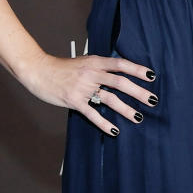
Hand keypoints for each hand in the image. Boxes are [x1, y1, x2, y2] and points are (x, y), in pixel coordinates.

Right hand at [18, 52, 157, 134]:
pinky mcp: (74, 100)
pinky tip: (115, 130)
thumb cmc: (62, 68)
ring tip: (138, 118)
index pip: (120, 64)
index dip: (137, 70)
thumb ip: (100, 67)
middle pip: (120, 82)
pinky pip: (92, 113)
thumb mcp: (83, 62)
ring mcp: (83, 87)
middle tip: (152, 100)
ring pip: (109, 99)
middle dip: (138, 92)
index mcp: (95, 61)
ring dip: (126, 109)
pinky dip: (104, 123)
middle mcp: (91, 73)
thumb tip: (119, 73)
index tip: (152, 76)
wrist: (39, 71)